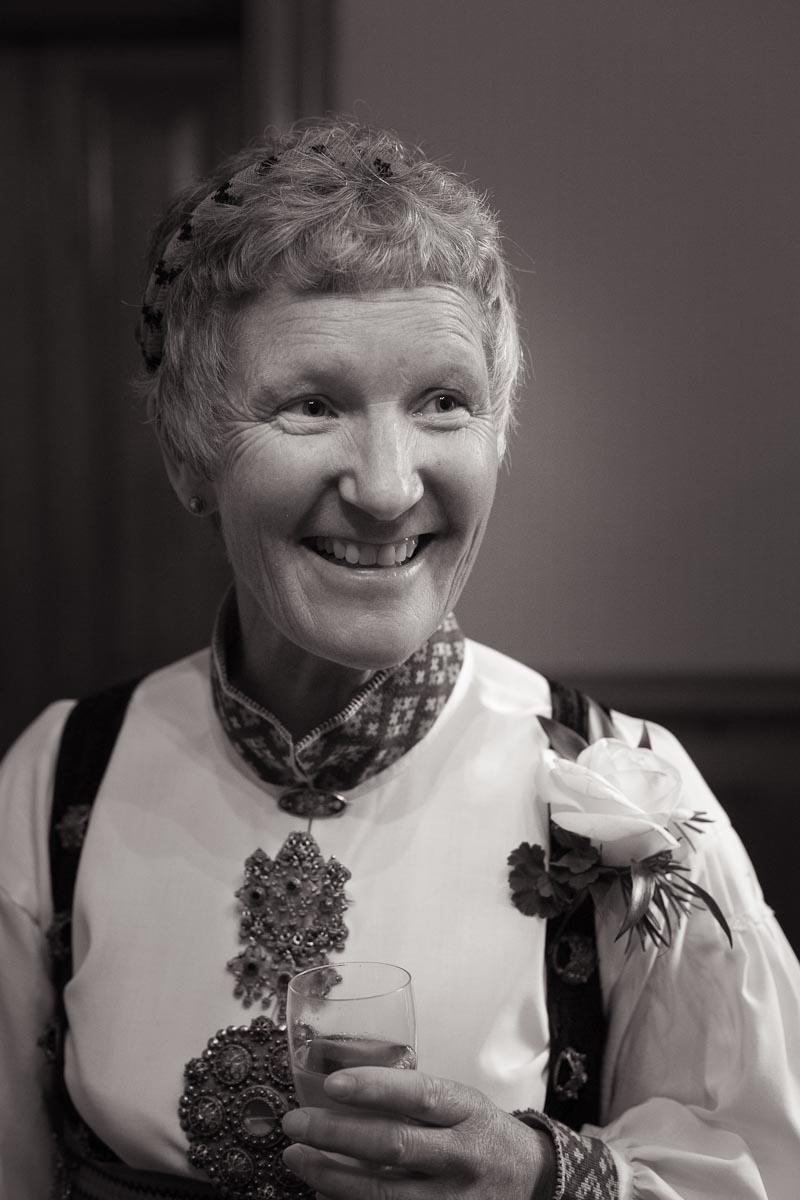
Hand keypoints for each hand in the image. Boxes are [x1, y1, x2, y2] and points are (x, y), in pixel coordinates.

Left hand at [281, 1066, 556, 1199]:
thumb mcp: (461, 1103)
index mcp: (467, 1111)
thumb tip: (342, 1090)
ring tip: (297, 1157)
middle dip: (336, 1134)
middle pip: (393, 1145)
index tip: (331, 1084)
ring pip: (384, 1193)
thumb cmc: (479, 1132)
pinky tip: (322, 1195)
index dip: (374, 1088)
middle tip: (294, 1122)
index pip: (419, 1095)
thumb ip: (415, 1099)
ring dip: (331, 1176)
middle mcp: (463, 1155)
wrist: (530, 1181)